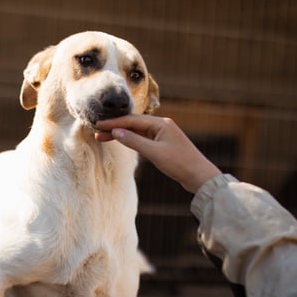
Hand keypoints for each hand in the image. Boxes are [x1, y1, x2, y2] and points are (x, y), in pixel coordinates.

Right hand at [95, 114, 221, 192]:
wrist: (199, 175)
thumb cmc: (179, 163)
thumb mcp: (154, 152)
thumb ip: (134, 141)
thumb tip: (116, 131)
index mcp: (160, 124)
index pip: (132, 120)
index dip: (114, 123)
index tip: (98, 124)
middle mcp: (161, 126)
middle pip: (133, 124)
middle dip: (114, 127)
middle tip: (96, 131)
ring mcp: (161, 135)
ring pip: (136, 132)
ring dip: (120, 134)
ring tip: (103, 137)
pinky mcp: (162, 144)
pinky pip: (142, 138)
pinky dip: (130, 140)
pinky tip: (120, 141)